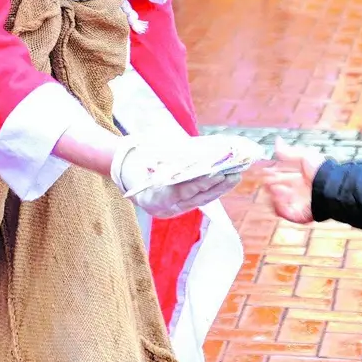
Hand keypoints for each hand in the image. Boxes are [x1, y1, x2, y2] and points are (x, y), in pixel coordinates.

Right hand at [109, 134, 243, 219]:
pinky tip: (225, 179)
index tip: (217, 173)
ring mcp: (171, 210)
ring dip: (220, 188)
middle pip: (194, 198)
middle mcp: (163, 208)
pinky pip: (199, 200)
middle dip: (216, 185)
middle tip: (234, 172)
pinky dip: (212, 189)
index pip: (180, 191)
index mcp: (152, 197)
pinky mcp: (179, 208)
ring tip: (236, 174)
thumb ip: (172, 156)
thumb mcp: (151, 155)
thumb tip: (201, 150)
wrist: (125, 173)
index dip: (200, 182)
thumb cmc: (139, 159)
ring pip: (200, 201)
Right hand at [263, 138, 327, 223]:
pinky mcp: (297, 214)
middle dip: (268, 182)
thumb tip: (277, 141)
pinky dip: (277, 205)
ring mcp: (296, 203)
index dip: (269, 172)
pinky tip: (278, 196)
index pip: (279, 175)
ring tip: (273, 187)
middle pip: (275, 188)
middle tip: (264, 179)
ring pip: (276, 200)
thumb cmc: (321, 171)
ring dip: (272, 193)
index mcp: (298, 177)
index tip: (261, 168)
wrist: (331, 187)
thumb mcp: (305, 156)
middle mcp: (296, 190)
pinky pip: (282, 212)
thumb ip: (289, 152)